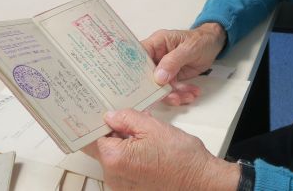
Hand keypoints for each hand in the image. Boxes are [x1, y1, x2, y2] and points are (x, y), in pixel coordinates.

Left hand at [83, 109, 239, 190]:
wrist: (200, 179)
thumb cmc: (181, 157)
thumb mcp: (152, 126)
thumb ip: (126, 118)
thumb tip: (110, 115)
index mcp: (114, 158)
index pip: (93, 134)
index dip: (99, 120)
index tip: (104, 110)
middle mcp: (113, 175)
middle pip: (102, 146)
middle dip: (114, 130)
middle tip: (128, 117)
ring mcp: (121, 185)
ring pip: (113, 156)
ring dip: (123, 142)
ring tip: (143, 132)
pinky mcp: (131, 189)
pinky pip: (123, 167)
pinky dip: (130, 154)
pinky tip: (147, 146)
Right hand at [142, 23, 226, 103]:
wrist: (213, 45)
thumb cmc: (201, 40)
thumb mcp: (189, 48)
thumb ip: (173, 61)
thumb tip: (158, 77)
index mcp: (157, 43)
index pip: (138, 57)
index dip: (134, 71)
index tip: (137, 86)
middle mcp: (157, 56)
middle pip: (147, 76)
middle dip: (157, 90)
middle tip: (168, 97)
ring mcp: (164, 68)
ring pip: (161, 87)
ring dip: (173, 94)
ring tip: (186, 97)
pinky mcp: (173, 77)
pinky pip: (173, 89)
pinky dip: (182, 94)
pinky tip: (191, 94)